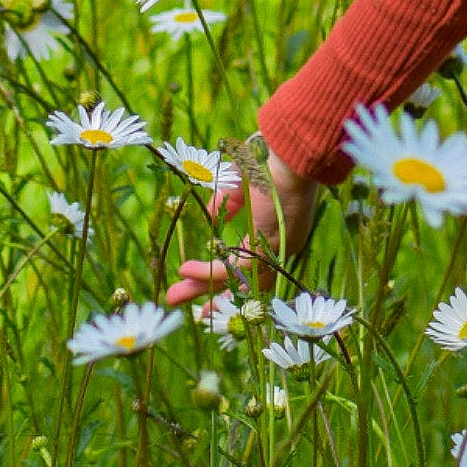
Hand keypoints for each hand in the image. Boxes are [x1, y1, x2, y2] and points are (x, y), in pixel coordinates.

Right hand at [164, 152, 318, 306]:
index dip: (233, 279)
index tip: (212, 294)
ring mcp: (275, 248)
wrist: (291, 154)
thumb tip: (212, 215)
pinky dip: (208, 272)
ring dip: (205, 289)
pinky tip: (186, 271)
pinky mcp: (266, 247)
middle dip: (217, 298)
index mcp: (278, 231)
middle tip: (193, 312)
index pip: (256, 266)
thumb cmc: (271, 161)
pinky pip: (233, 269)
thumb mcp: (241, 183)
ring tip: (175, 297)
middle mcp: (280, 246)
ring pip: (238, 281)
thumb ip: (227, 200)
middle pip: (248, 284)